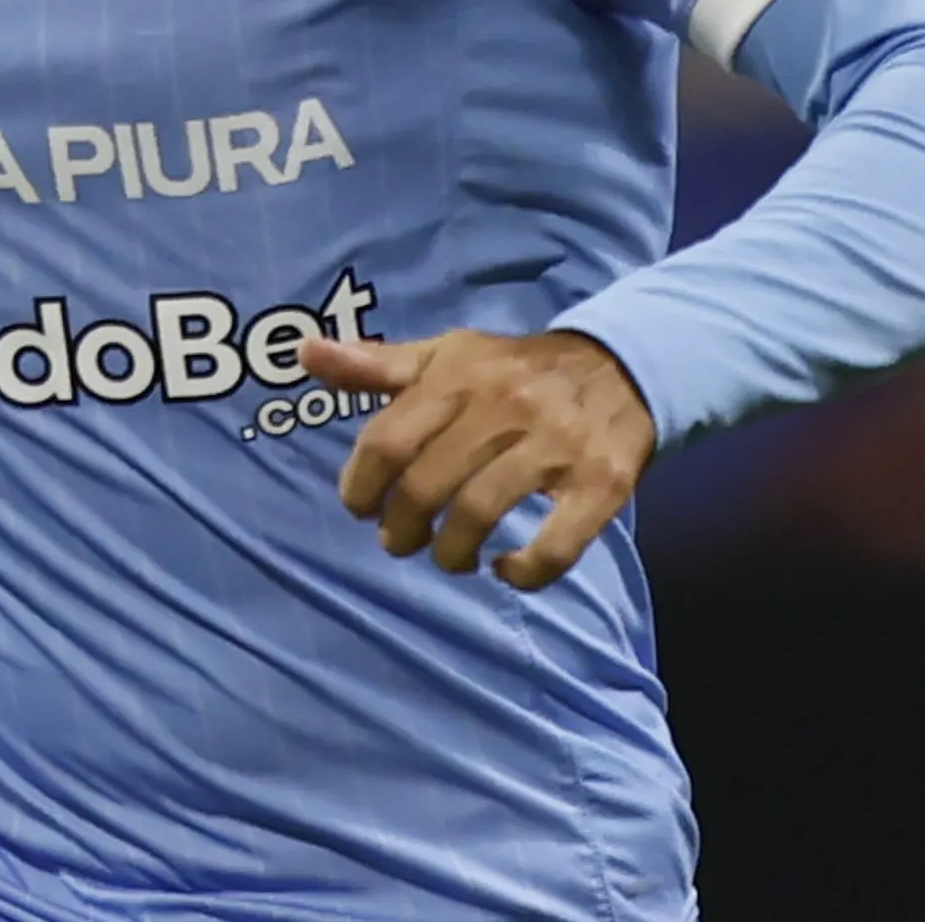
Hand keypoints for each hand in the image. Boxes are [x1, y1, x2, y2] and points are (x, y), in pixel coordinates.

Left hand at [304, 329, 656, 590]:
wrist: (620, 366)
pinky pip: (555, 546)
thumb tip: (304, 353)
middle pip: (427, 487)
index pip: (387, 442)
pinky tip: (507, 570)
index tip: (361, 507)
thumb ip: (376, 365)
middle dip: (401, 529)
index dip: (361, 486)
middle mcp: (507, 406)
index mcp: (460, 376)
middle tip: (400, 541)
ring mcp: (557, 446)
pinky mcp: (602, 484)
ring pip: (480, 516)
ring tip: (450, 557)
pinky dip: (524, 572)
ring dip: (451, 554)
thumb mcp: (447, 356)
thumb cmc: (513, 370)